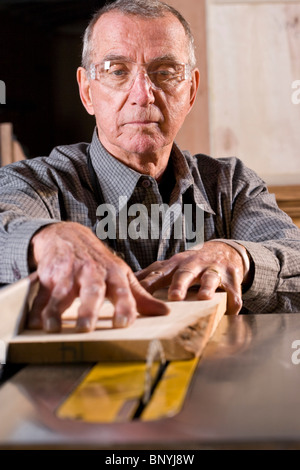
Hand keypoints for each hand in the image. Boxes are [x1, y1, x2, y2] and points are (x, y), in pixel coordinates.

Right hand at [27, 222, 168, 332]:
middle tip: (86, 328)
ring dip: (57, 309)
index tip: (124, 323)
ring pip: (63, 291)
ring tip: (53, 328)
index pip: (122, 290)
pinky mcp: (50, 274)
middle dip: (88, 308)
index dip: (124, 306)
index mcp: (114, 274)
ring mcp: (69, 272)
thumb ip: (140, 296)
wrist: (69, 236)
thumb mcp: (122, 275)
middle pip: (91, 290)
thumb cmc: (99, 262)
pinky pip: (42, 292)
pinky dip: (37, 306)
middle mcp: (92, 272)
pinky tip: (33, 321)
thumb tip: (165, 312)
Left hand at [136, 241, 245, 314]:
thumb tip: (126, 282)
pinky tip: (231, 311)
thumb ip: (151, 274)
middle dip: (179, 285)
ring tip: (203, 297)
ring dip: (206, 287)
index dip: (149, 283)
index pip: (159, 273)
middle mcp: (193, 266)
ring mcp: (212, 270)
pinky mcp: (230, 277)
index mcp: (175, 265)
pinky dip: (233, 301)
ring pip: (209, 277)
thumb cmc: (191, 263)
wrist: (223, 251)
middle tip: (174, 297)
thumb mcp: (171, 266)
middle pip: (184, 274)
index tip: (137, 294)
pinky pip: (233, 290)